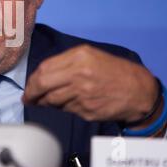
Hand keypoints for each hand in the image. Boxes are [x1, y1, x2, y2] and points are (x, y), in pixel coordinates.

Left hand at [22, 44, 158, 123]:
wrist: (138, 90)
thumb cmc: (112, 71)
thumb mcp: (90, 55)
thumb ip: (65, 62)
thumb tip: (41, 76)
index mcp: (79, 57)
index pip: (45, 69)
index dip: (32, 80)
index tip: (29, 86)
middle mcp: (80, 75)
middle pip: (43, 84)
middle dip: (31, 93)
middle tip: (27, 98)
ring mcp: (83, 94)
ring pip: (52, 100)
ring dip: (44, 102)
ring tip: (43, 101)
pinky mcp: (87, 110)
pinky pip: (65, 110)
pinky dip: (61, 108)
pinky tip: (65, 104)